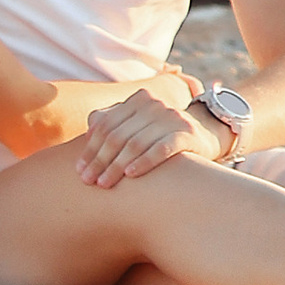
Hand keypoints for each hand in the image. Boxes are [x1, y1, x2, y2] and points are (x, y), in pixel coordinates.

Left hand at [78, 84, 220, 188]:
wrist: (205, 136)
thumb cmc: (162, 135)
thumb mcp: (139, 125)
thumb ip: (115, 122)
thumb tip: (90, 128)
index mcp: (138, 100)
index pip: (106, 124)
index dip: (90, 148)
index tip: (79, 170)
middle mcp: (154, 105)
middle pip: (118, 135)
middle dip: (100, 160)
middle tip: (87, 181)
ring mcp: (172, 118)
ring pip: (136, 143)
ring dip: (116, 166)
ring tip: (104, 184)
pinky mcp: (187, 134)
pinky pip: (161, 148)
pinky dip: (144, 162)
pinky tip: (131, 175)